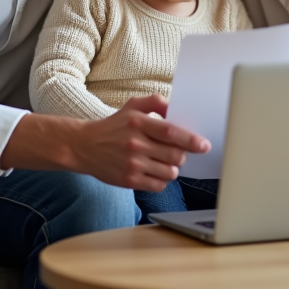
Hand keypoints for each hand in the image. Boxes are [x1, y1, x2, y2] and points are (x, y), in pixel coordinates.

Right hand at [0, 94, 208, 191]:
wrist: (84, 146)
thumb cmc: (113, 125)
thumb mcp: (132, 106)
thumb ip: (155, 102)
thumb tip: (176, 107)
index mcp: (138, 123)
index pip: (172, 133)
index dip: (192, 140)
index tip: (204, 145)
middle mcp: (135, 145)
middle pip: (175, 155)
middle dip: (182, 155)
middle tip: (178, 152)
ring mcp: (132, 165)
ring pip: (169, 173)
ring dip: (172, 168)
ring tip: (164, 161)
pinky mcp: (129, 181)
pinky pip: (158, 185)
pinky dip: (162, 180)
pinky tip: (155, 171)